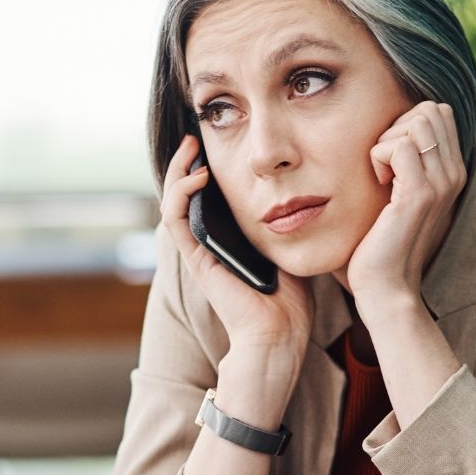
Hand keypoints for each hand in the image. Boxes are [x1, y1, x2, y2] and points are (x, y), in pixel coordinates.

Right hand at [160, 134, 314, 355]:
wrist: (279, 337)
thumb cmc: (290, 304)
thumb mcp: (290, 250)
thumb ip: (287, 226)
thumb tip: (303, 195)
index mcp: (226, 243)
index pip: (207, 199)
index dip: (204, 169)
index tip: (217, 144)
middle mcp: (207, 245)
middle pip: (184, 195)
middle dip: (186, 163)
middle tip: (195, 137)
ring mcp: (198, 252)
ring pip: (172, 202)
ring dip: (176, 171)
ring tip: (190, 147)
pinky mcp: (195, 260)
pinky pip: (175, 220)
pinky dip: (180, 193)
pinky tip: (198, 176)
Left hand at [347, 101, 467, 309]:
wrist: (387, 285)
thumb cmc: (383, 240)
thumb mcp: (400, 193)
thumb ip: (407, 161)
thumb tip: (393, 126)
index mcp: (452, 171)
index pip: (438, 111)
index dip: (406, 122)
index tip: (391, 158)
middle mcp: (453, 174)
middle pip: (429, 110)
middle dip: (396, 126)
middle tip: (384, 164)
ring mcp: (440, 183)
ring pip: (416, 122)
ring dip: (386, 141)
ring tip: (382, 175)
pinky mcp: (418, 195)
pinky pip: (398, 145)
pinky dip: (378, 157)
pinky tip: (379, 184)